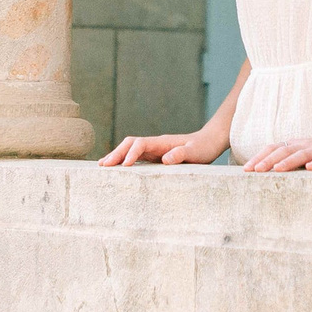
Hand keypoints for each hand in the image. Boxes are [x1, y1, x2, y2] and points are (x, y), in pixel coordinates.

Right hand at [99, 131, 224, 165]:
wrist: (209, 141)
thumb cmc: (204, 147)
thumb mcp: (196, 152)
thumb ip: (182, 154)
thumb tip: (165, 159)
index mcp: (163, 142)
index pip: (141, 144)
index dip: (131, 153)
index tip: (125, 165)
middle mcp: (155, 144)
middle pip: (130, 144)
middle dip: (116, 153)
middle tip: (103, 166)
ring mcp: (154, 149)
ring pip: (130, 149)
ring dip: (117, 156)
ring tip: (102, 167)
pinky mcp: (155, 156)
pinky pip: (136, 157)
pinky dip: (125, 161)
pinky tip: (118, 169)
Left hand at [242, 134, 311, 171]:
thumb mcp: (302, 155)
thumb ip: (287, 162)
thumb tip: (264, 174)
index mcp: (294, 146)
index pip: (273, 149)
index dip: (259, 157)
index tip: (245, 169)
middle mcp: (303, 146)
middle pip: (283, 151)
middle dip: (268, 160)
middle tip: (255, 171)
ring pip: (301, 154)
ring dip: (288, 161)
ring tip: (277, 169)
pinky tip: (310, 168)